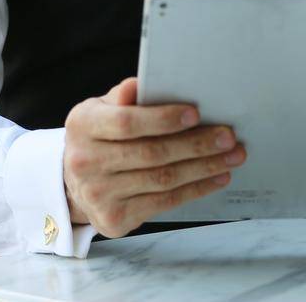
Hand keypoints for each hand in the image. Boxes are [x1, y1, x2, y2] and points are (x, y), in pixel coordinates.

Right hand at [61, 77, 245, 238]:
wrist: (74, 183)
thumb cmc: (100, 136)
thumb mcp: (103, 108)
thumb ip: (124, 96)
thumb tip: (142, 85)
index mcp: (83, 125)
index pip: (127, 123)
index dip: (163, 119)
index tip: (196, 113)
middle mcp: (86, 162)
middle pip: (151, 154)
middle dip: (196, 144)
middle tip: (228, 137)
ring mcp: (99, 195)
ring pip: (162, 180)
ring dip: (204, 168)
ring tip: (231, 156)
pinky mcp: (114, 219)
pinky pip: (163, 203)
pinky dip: (195, 189)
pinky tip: (216, 177)